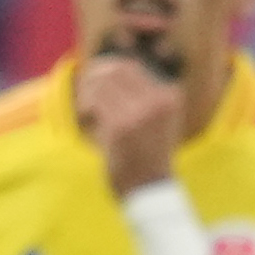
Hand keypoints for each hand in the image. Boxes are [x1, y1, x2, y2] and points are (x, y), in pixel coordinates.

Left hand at [74, 42, 182, 194]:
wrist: (150, 189)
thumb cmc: (148, 153)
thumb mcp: (157, 118)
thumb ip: (142, 92)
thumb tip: (110, 65)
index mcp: (168, 95)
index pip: (131, 65)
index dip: (107, 68)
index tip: (96, 80)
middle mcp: (157, 101)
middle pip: (116, 69)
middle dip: (95, 77)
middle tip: (87, 94)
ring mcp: (139, 114)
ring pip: (102, 84)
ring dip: (88, 93)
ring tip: (87, 109)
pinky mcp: (120, 128)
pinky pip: (94, 104)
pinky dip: (85, 108)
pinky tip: (86, 120)